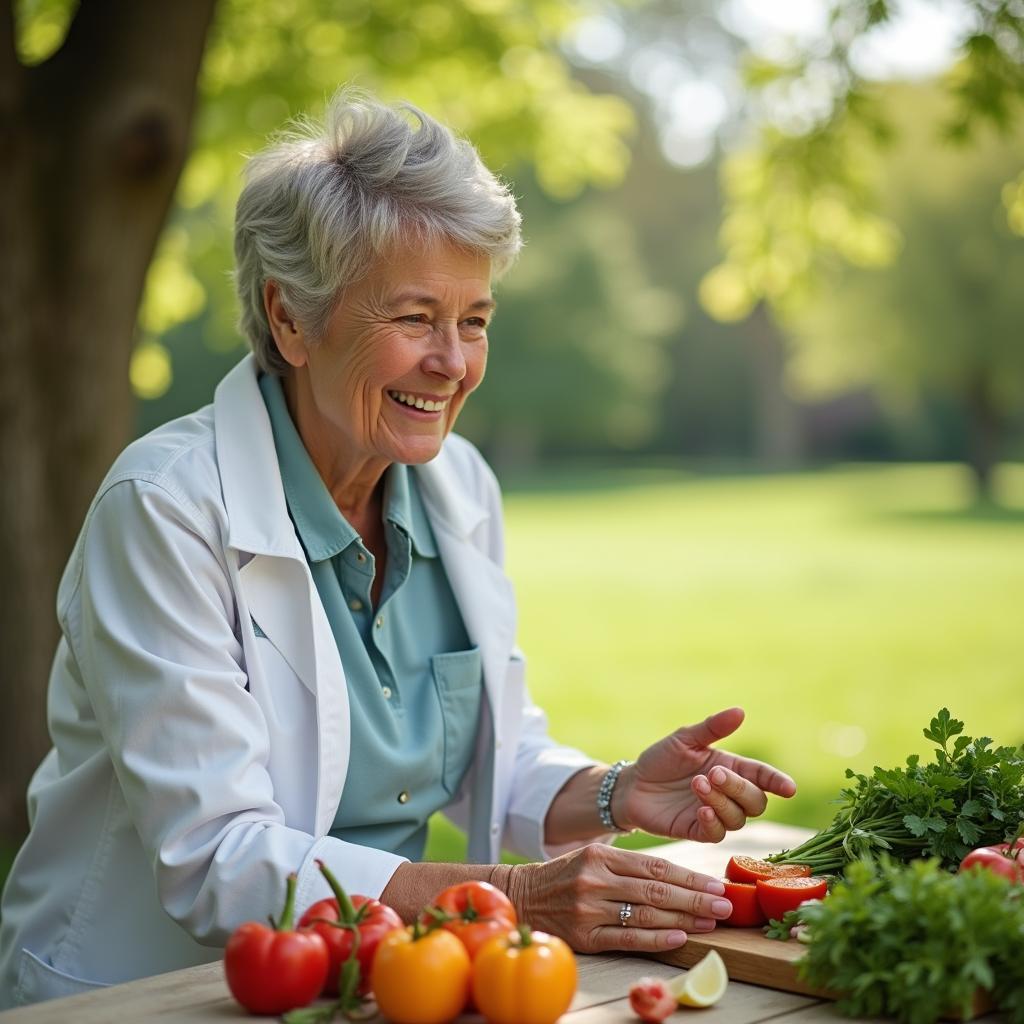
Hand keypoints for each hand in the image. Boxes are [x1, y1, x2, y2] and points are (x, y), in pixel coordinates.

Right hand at [506, 845, 731, 953]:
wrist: (523, 896)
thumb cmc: (566, 876)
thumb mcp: (593, 857)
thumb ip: (629, 866)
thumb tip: (679, 878)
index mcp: (601, 855)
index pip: (655, 865)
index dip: (689, 875)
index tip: (716, 883)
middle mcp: (596, 879)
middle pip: (656, 889)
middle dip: (695, 897)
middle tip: (724, 903)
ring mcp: (589, 908)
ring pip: (646, 913)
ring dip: (684, 918)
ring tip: (711, 921)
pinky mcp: (585, 935)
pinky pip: (627, 937)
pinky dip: (656, 938)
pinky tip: (680, 937)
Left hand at [614, 707, 796, 842]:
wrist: (632, 785)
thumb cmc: (661, 759)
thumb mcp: (684, 739)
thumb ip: (712, 728)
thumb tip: (740, 711)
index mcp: (731, 768)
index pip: (763, 777)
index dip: (777, 782)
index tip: (788, 788)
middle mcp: (728, 794)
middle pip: (755, 801)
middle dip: (739, 787)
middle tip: (713, 773)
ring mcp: (715, 814)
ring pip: (738, 819)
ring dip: (722, 802)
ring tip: (698, 784)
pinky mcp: (697, 831)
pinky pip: (717, 834)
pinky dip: (714, 822)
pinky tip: (702, 809)